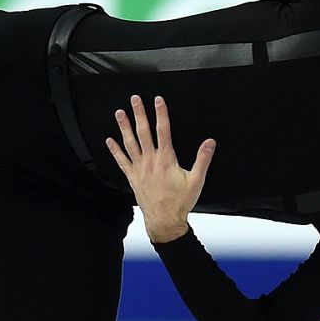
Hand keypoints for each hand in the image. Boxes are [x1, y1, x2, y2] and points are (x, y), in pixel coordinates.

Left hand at [105, 95, 215, 242]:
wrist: (164, 221)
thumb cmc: (180, 202)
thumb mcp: (196, 180)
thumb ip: (203, 159)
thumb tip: (210, 142)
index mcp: (166, 160)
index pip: (163, 131)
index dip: (161, 114)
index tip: (158, 100)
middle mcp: (150, 161)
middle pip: (143, 132)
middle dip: (139, 114)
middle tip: (134, 99)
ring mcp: (139, 169)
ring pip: (130, 143)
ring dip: (124, 127)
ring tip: (120, 113)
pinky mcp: (133, 178)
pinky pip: (122, 161)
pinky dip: (115, 150)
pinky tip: (109, 140)